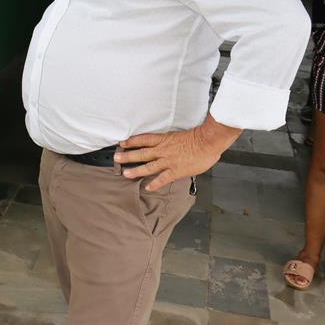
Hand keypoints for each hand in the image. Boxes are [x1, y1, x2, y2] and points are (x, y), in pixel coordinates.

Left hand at [115, 116, 240, 190]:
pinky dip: (155, 184)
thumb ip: (173, 142)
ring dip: (136, 170)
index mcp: (164, 140)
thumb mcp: (181, 136)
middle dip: (128, 155)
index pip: (144, 139)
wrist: (208, 142)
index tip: (122, 143)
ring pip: (148, 166)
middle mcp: (163, 150)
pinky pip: (162, 178)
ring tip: (125, 173)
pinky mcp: (176, 171)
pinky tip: (148, 188)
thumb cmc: (199, 137)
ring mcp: (168, 161)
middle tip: (116, 158)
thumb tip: (171, 146)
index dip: (132, 141)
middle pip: (141, 153)